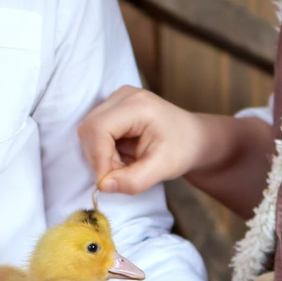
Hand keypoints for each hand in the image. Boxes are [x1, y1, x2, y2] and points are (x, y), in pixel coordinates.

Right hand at [81, 85, 208, 195]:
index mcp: (138, 105)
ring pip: (89, 131)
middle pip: (89, 128)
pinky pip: (94, 131)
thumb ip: (133, 180)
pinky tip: (122, 155)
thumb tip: (102, 185)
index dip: (98, 158)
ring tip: (125, 164)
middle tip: (121, 173)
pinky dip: (103, 150)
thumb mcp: (162, 169)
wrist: (192, 137)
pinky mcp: (112, 107)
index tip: (108, 182)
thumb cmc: (182, 150)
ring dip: (100, 156)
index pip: (99, 128)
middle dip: (99, 158)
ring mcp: (116, 98)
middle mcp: (124, 95)